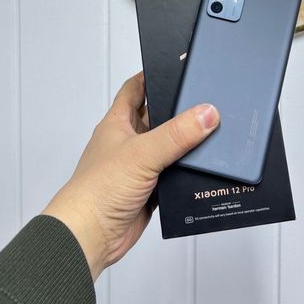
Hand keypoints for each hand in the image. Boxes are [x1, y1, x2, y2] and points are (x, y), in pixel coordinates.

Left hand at [42, 72, 218, 280]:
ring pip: (167, 147)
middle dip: (178, 110)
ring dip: (185, 143)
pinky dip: (186, 171)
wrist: (89, 236)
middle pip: (157, 117)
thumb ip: (176, 134)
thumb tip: (207, 113)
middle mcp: (127, 142)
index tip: (175, 67)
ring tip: (213, 131)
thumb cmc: (98, 189)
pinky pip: (172, 174)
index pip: (134, 89)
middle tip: (205, 99)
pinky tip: (205, 167)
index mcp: (117, 123)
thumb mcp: (142, 153)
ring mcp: (138, 167)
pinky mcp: (148, 190)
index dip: (151, 75)